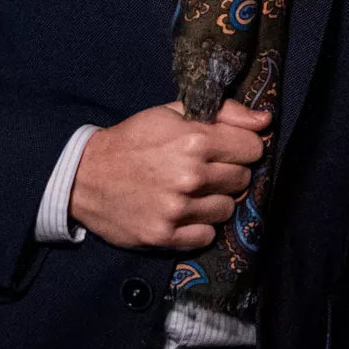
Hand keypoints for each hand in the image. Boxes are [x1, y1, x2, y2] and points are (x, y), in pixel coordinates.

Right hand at [71, 101, 268, 248]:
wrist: (84, 177)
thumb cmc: (132, 141)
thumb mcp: (171, 113)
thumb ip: (223, 112)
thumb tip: (265, 120)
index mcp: (195, 140)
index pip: (252, 148)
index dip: (242, 147)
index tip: (227, 149)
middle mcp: (190, 176)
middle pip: (242, 179)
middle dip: (228, 173)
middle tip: (204, 171)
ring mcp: (178, 209)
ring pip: (228, 208)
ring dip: (214, 201)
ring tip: (190, 192)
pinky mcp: (166, 235)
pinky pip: (208, 235)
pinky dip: (199, 225)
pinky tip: (182, 212)